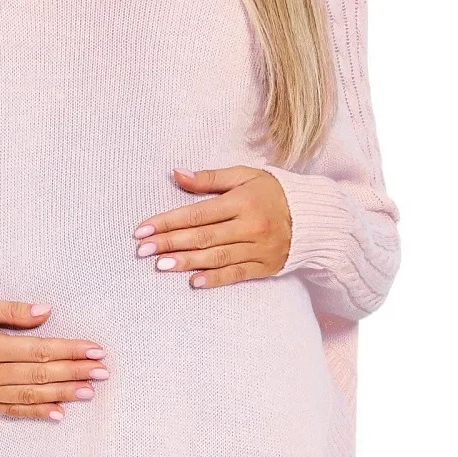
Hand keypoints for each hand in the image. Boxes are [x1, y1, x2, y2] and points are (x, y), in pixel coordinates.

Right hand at [0, 296, 108, 420]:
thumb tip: (46, 312)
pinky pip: (13, 410)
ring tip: (89, 391)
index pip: (39, 350)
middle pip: (39, 374)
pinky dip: (37, 412)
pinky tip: (59, 413)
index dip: (70, 350)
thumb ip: (12, 310)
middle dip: (74, 372)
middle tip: (102, 372)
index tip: (94, 350)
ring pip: (30, 395)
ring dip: (63, 394)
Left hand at [132, 166, 291, 288]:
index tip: (142, 229)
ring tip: (160, 265)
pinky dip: (215, 279)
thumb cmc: (273, 192)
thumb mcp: (244, 176)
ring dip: (186, 262)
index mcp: (242, 201)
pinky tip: (194, 282)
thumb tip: (176, 174)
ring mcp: (258, 248)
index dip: (167, 221)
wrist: (315, 218)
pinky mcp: (265, 266)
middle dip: (170, 243)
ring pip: (216, 257)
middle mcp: (250, 226)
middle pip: (203, 237)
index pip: (197, 213)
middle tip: (142, 250)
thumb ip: (209, 178)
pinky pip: (236, 274)